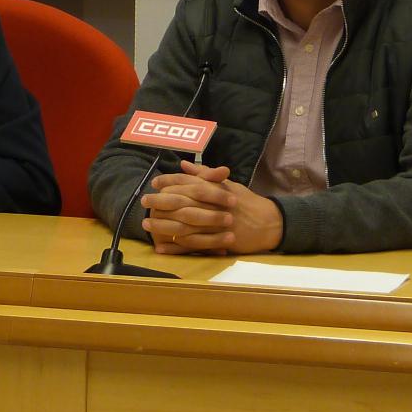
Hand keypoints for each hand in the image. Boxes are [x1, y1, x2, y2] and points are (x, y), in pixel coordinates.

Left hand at [141, 161, 283, 255]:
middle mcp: (212, 205)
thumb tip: (185, 164)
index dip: (169, 182)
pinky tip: (160, 247)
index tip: (155, 183)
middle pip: (181, 202)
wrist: (268, 222)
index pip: (188, 182)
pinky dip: (175, 247)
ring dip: (163, 224)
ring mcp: (213, 224)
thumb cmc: (247, 202)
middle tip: (143, 200)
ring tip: (146, 224)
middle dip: (160, 201)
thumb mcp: (228, 184)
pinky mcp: (216, 241)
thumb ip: (205, 174)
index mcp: (214, 189)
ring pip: (183, 224)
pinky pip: (191, 245)